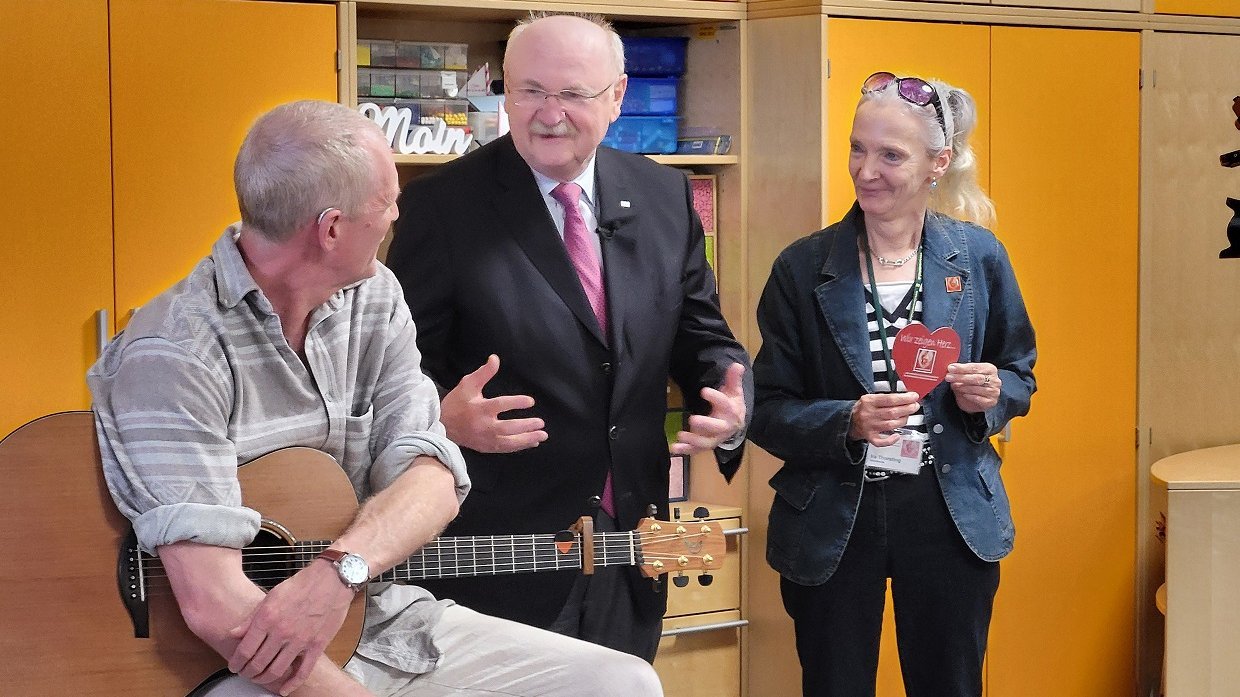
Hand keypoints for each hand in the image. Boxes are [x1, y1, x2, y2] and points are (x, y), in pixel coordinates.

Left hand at [227, 560, 354, 694]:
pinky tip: (284, 690)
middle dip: (247, 673)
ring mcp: (300, 640)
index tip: (234, 666)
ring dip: (264, 679)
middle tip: (245, 674)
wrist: (332, 580)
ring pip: (276, 670)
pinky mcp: (316, 645)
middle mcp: (281, 632)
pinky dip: (292, 684)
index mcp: (267, 618)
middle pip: (258, 663)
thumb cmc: (302, 585)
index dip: (236, 663)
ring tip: (260, 678)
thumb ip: (251, 617)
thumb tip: (234, 633)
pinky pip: (303, 671)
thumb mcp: (271, 596)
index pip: (245, 650)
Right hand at [441, 354, 546, 452]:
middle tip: (541, 423)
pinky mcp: (486, 447)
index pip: (500, 405)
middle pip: (508, 427)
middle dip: (526, 426)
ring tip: (542, 435)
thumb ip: (484, 373)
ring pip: (509, 442)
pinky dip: (520, 446)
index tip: (531, 401)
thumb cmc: (457, 403)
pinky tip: (532, 442)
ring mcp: (486, 439)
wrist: (442, 425)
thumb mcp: (468, 384)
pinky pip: (506, 448)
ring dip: (527, 439)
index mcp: (480, 409)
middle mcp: (484, 426)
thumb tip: (495, 358)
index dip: (516, 403)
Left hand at [671, 363, 746, 454]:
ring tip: (680, 435)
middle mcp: (725, 427)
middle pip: (718, 428)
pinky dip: (685, 451)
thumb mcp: (734, 391)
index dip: (715, 398)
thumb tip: (737, 365)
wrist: (736, 424)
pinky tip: (673, 449)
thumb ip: (733, 379)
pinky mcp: (706, 445)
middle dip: (706, 424)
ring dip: (694, 441)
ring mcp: (715, 438)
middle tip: (693, 419)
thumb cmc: (732, 404)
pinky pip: (696, 450)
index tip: (703, 391)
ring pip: (707, 443)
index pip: (725, 405)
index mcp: (732, 412)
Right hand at [848, 391, 920, 446]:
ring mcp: (869, 427)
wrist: (850, 420)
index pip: (889, 399)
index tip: (913, 397)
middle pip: (892, 412)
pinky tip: (897, 436)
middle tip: (914, 406)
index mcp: (868, 402)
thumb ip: (885, 398)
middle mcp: (868, 414)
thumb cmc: (863, 408)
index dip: (904, 398)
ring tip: (908, 415)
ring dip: (903, 420)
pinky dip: (891, 440)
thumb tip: (905, 398)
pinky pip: (881, 441)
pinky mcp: (870, 437)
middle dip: (907, 409)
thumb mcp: (870, 397)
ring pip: (890, 425)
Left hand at [945, 362, 1000, 412]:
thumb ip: (961, 371)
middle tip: (949, 377)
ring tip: (954, 385)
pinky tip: (963, 394)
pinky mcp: (991, 402)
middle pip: (976, 377)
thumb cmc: (971, 385)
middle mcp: (994, 380)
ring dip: (963, 387)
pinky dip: (970, 396)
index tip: (951, 368)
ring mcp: (994, 391)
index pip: (975, 367)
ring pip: (977, 388)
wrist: (976, 402)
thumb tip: (950, 368)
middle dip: (961, 377)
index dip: (962, 368)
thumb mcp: (966, 376)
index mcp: (989, 369)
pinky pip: (979, 399)